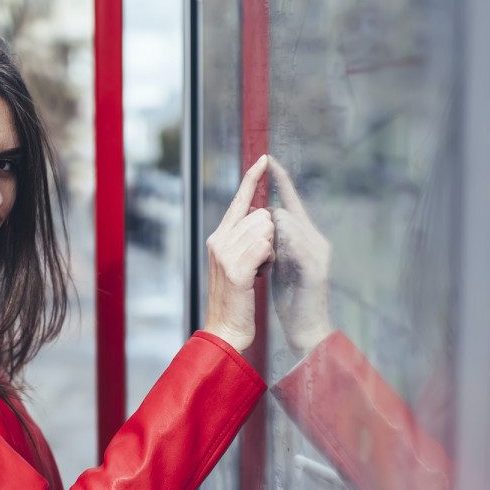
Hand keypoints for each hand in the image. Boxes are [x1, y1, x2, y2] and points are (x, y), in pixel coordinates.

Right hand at [204, 155, 274, 353]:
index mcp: (219, 237)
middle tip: (259, 263)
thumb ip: (245, 239)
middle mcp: (218, 240)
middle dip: (271, 237)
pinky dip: (269, 261)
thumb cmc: (237, 301)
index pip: (238, 201)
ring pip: (266, 230)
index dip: (252, 179)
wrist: (225, 330)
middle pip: (261, 216)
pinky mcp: (236, 268)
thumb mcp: (238, 263)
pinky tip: (258, 276)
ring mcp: (225, 252)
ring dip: (271, 251)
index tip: (265, 159)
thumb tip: (264, 217)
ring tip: (257, 271)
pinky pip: (265, 247)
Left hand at [267, 156, 333, 354]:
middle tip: (258, 247)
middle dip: (266, 221)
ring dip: (269, 235)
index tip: (268, 159)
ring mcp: (318, 254)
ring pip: (289, 224)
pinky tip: (271, 254)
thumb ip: (272, 238)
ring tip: (264, 259)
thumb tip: (259, 216)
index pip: (290, 202)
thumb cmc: (290, 298)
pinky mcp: (316, 270)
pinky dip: (280, 245)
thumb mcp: (278, 261)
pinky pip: (295, 246)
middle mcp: (316, 240)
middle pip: (285, 211)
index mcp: (305, 237)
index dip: (281, 181)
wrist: (306, 331)